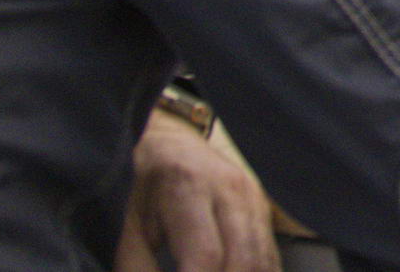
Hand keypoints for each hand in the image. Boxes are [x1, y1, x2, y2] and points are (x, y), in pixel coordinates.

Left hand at [117, 112, 278, 271]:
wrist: (175, 140)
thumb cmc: (147, 186)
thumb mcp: (129, 227)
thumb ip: (136, 270)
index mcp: (189, 189)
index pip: (205, 256)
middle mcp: (232, 191)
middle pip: (244, 261)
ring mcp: (254, 199)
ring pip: (264, 261)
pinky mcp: (264, 209)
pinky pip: (270, 256)